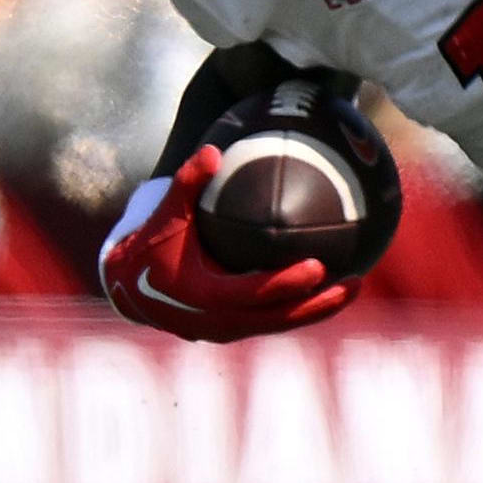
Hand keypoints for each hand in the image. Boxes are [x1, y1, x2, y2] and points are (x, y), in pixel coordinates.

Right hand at [100, 146, 355, 342]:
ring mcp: (227, 330)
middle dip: (318, 303)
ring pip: (281, 324)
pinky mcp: (235, 329)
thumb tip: (213, 151)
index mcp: (201, 296)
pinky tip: (332, 289)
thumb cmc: (150, 244)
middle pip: (278, 317)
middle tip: (353, 282)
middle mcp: (217, 322)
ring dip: (318, 309)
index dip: (286, 283)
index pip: (253, 293)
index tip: (319, 265)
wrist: (128, 287)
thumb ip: (187, 183)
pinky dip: (302, 308)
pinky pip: (275, 321)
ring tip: (354, 286)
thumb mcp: (165, 213)